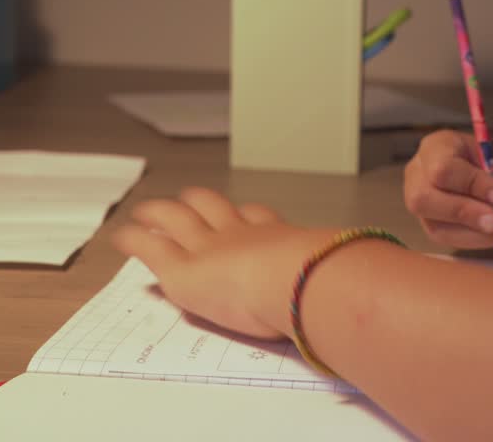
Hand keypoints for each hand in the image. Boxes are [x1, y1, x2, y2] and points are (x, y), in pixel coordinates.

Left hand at [110, 187, 335, 339]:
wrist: (297, 280)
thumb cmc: (320, 282)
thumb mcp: (337, 276)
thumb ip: (343, 280)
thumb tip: (371, 292)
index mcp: (279, 237)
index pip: (259, 218)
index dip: (246, 215)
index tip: (243, 215)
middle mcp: (241, 233)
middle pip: (214, 206)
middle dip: (199, 203)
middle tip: (189, 201)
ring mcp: (209, 246)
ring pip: (176, 218)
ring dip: (159, 212)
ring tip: (146, 211)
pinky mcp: (182, 267)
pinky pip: (148, 245)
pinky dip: (133, 237)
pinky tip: (121, 236)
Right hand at [402, 130, 492, 248]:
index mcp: (436, 146)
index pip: (442, 169)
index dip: (471, 185)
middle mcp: (418, 174)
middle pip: (423, 199)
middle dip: (464, 212)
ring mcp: (419, 203)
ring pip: (435, 226)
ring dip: (474, 231)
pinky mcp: (430, 226)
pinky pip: (447, 240)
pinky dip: (476, 240)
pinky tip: (492, 231)